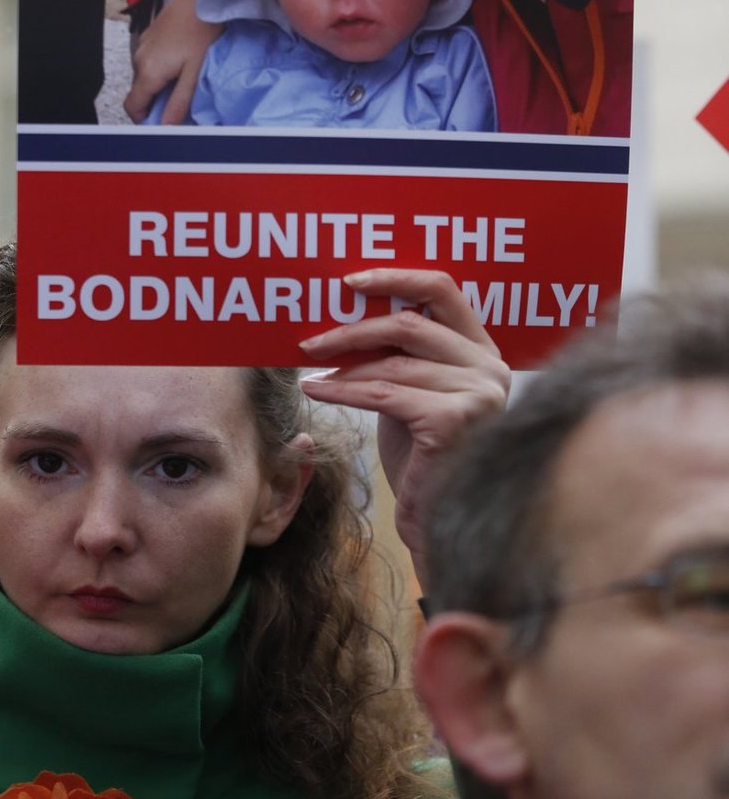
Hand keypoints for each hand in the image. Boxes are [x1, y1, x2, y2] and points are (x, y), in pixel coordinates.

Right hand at [124, 0, 219, 123]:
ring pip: (145, 77)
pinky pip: (149, 61)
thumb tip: (166, 127)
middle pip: (140, 93)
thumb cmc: (202, 32)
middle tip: (182, 100)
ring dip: (160, 85)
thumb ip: (179, 101)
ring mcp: (142, 46)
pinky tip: (182, 60)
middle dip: (156, 102)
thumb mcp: (194, 72)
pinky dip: (161, 69)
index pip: (133, 108)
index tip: (164, 122)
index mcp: (148, 72)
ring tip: (185, 78)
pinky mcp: (149, 35)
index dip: (145, 120)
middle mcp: (139, 60)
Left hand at [298, 269, 509, 588]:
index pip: (443, 289)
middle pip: (410, 322)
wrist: (437, 522)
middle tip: (310, 338)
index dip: (396, 276)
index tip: (350, 281)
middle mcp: (490, 366)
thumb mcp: (413, 391)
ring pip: (392, 362)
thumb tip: (346, 313)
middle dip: (353, 328)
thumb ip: (400, 353)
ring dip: (342, 364)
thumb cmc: (421, 459)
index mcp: (483, 350)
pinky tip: (317, 389)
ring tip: (308, 369)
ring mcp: (479, 392)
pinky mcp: (455, 418)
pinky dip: (343, 389)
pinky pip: (384, 392)